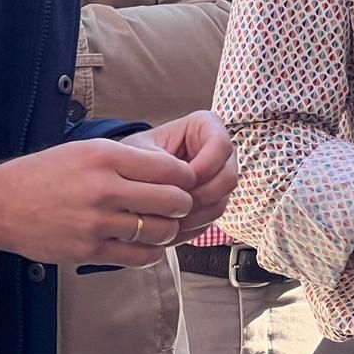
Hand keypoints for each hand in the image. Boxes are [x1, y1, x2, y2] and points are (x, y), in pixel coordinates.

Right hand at [0, 138, 197, 267]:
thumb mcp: (86, 150)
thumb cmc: (45, 173)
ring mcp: (97, 222)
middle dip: (183, 204)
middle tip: (180, 205)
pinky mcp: (89, 250)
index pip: (170, 169)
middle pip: (172, 201)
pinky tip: (147, 244)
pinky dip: (151, 252)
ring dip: (169, 229)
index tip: (185, 181)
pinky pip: (138, 256)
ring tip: (164, 225)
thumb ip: (127, 159)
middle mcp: (104, 188)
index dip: (186, 178)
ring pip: (159, 231)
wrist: (0, 203)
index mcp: (106, 157)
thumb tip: (170, 171)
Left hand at [123, 111, 236, 243]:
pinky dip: (191, 225)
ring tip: (167, 218)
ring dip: (195, 214)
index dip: (206, 166)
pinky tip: (169, 226)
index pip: (221, 145)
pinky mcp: (211, 202)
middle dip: (201, 195)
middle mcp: (218, 152)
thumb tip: (181, 185)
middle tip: (174, 205)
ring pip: (221, 202)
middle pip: (227, 178)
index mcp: (205, 126)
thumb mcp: (139, 151)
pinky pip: (211, 219)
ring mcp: (217, 179)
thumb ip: (159, 163)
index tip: (182, 180)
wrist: (126, 176)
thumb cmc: (132, 155)